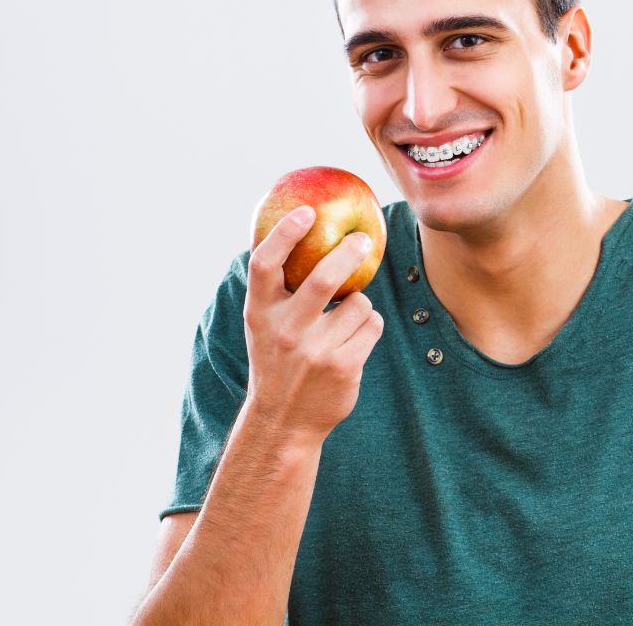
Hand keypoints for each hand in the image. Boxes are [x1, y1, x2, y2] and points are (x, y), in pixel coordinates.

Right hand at [242, 205, 383, 444]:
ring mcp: (315, 351)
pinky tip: (353, 342)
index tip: (306, 212)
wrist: (283, 421)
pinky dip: (369, 326)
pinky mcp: (344, 366)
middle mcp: (285, 330)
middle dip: (349, 251)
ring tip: (345, 322)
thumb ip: (276, 288)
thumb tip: (296, 229)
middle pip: (325, 278)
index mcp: (260, 313)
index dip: (285, 234)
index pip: (265, 264)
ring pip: (359, 303)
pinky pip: (372, 325)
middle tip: (362, 239)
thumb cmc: (278, 360)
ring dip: (360, 306)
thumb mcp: (264, 325)